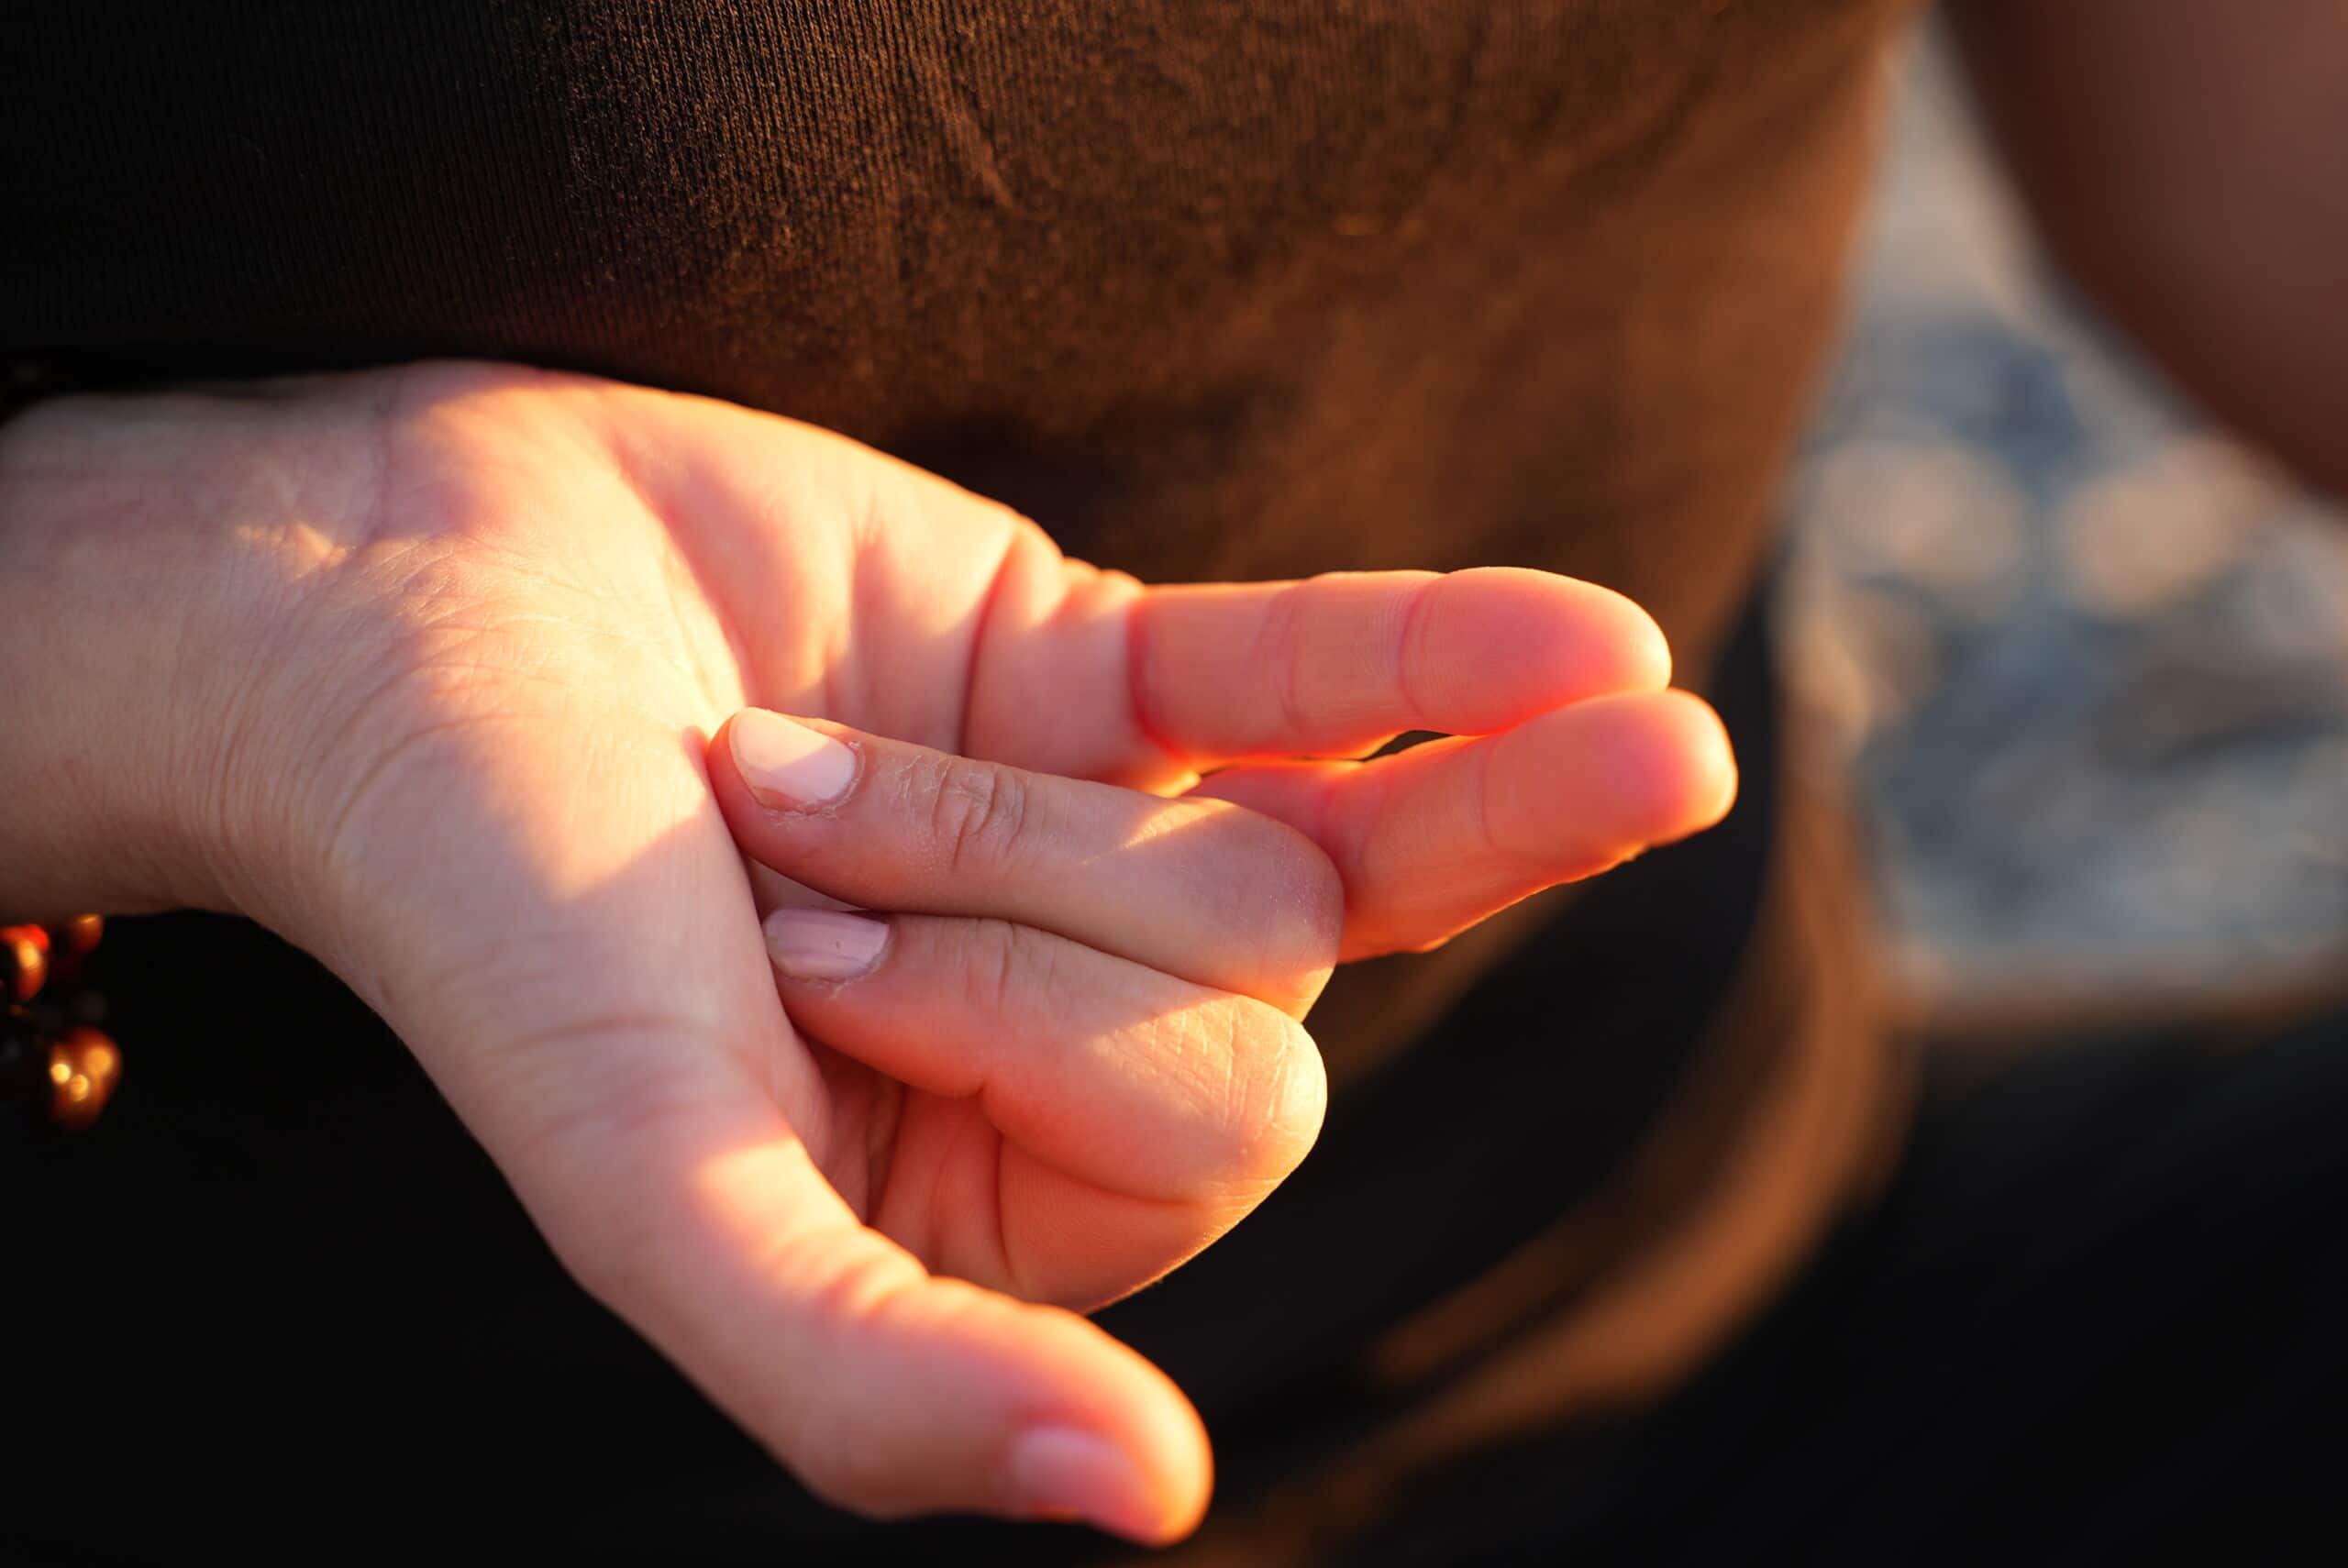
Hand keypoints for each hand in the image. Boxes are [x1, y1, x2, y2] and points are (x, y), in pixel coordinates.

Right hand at [0, 362, 1731, 1540]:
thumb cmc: (491, 913)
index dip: (1006, 1020)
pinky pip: (1321, 679)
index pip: (1204, 1137)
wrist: (375, 608)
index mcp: (991, 1204)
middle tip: (779, 833)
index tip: (776, 950)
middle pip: (1269, 983)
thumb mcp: (655, 1197)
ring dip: (1103, 791)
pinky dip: (1458, 662)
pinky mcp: (1091, 672)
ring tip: (964, 742)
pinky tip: (1614, 654)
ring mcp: (1096, 850)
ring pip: (1319, 843)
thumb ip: (875, 1382)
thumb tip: (1159, 1505)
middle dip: (1024, 883)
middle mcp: (1066, 1040)